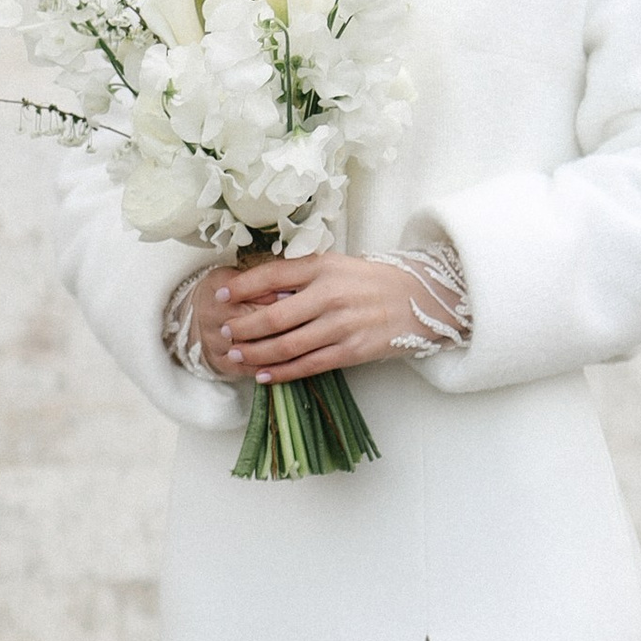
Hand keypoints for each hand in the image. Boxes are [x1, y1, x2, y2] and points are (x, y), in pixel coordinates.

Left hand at [194, 252, 427, 382]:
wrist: (420, 299)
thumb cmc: (369, 282)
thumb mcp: (336, 266)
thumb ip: (301, 277)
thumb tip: (258, 293)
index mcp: (323, 267)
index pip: (272, 274)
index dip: (241, 287)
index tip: (220, 296)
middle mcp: (330, 294)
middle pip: (273, 316)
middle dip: (243, 327)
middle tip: (225, 332)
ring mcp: (341, 324)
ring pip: (287, 345)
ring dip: (256, 353)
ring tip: (236, 355)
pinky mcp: (352, 350)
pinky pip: (308, 365)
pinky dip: (282, 372)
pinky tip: (264, 375)